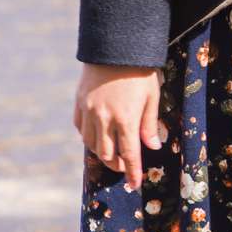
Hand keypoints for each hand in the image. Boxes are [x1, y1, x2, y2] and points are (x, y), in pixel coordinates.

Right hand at [73, 64, 161, 188]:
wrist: (114, 47)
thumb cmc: (140, 72)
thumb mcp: (152, 98)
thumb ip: (150, 124)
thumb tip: (151, 147)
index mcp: (125, 119)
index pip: (129, 154)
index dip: (132, 172)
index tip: (134, 184)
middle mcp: (103, 118)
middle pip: (106, 153)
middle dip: (116, 165)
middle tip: (125, 168)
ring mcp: (88, 110)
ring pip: (91, 143)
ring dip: (102, 153)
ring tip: (113, 156)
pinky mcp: (79, 102)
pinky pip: (80, 128)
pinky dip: (88, 138)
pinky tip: (98, 139)